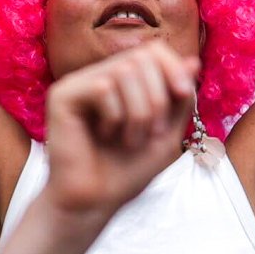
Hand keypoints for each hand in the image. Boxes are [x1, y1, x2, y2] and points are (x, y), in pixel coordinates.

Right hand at [38, 41, 196, 219]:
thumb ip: (179, 98)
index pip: (151, 51)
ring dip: (139, 111)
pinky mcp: (61, 96)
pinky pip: (102, 87)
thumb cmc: (127, 171)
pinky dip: (115, 116)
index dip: (172, 67)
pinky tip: (106, 136)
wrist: (95, 202)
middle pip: (141, 57)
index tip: (184, 96)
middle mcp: (97, 77)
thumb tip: (194, 61)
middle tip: (154, 132)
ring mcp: (78, 85)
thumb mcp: (168, 133)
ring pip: (123, 71)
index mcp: (121, 83)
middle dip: (158, 97)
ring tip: (131, 139)